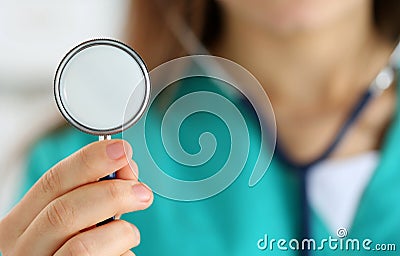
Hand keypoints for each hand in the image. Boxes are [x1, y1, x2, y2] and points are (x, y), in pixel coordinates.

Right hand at [0, 140, 152, 255]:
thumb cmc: (75, 246)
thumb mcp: (76, 217)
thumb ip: (93, 191)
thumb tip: (125, 166)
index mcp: (20, 225)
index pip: (51, 182)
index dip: (88, 161)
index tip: (120, 150)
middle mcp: (25, 250)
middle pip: (64, 213)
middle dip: (111, 195)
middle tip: (142, 192)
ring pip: (83, 247)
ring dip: (120, 232)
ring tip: (130, 233)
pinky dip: (124, 254)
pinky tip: (121, 253)